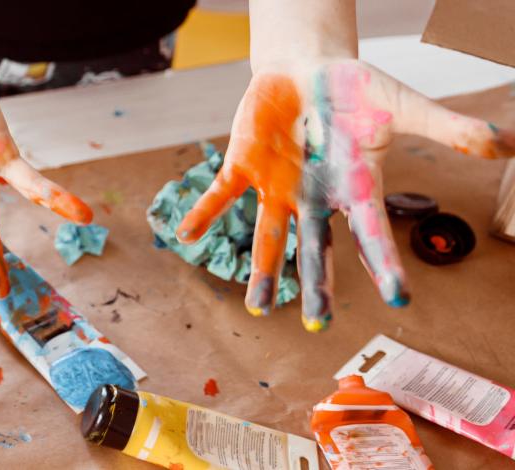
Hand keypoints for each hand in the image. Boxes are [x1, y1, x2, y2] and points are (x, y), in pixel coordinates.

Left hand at [177, 61, 514, 330]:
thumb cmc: (357, 92)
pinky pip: (222, 193)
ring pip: (267, 235)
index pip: (372, 233)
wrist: (308, 67)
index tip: (397, 297)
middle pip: (316, 249)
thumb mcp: (404, 106)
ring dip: (261, 270)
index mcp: (355, 189)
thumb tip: (506, 144)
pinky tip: (187, 234)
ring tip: (255, 308)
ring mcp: (277, 186)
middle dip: (315, 285)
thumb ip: (448, 129)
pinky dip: (206, 212)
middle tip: (317, 324)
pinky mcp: (243, 165)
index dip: (383, 264)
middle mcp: (315, 198)